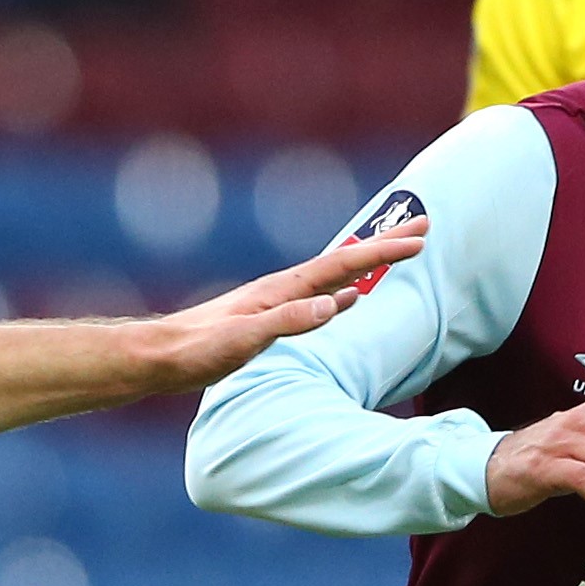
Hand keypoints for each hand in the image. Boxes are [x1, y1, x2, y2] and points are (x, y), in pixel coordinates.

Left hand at [144, 222, 429, 392]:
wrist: (161, 357)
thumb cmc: (198, 350)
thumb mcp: (245, 339)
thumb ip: (289, 321)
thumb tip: (337, 303)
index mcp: (282, 290)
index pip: (344, 265)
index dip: (384, 251)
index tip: (419, 238)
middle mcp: (283, 290)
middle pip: (345, 262)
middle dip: (385, 245)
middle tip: (423, 228)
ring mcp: (277, 303)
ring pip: (336, 278)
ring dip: (369, 266)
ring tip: (397, 254)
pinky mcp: (269, 321)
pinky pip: (320, 301)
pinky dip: (344, 294)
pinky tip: (350, 300)